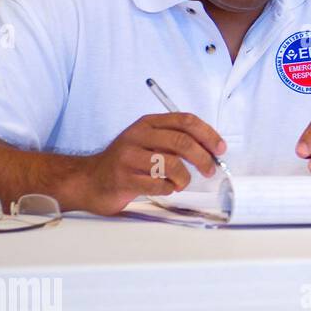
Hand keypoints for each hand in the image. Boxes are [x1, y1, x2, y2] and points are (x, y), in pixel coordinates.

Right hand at [76, 112, 226, 213]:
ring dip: (184, 177)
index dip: (208, 134)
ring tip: (180, 183)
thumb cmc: (128, 162)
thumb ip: (176, 141)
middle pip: (181, 142)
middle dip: (203, 158)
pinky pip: (158, 184)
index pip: (185, 121)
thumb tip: (212, 150)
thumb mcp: (150, 142)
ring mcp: (128, 157)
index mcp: (148, 123)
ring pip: (171, 164)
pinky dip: (169, 189)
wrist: (90, 180)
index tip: (220, 149)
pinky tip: (165, 189)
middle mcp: (137, 136)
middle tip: (210, 170)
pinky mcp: (123, 178)